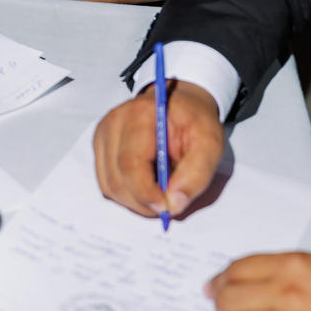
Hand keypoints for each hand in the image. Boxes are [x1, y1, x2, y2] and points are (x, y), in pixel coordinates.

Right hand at [93, 82, 224, 217]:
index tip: (167, 207)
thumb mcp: (210, 143)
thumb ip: (196, 174)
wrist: (180, 102)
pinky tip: (145, 186)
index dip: (146, 193)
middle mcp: (114, 121)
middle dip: (142, 202)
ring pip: (109, 185)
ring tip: (158, 195)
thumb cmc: (194, 121)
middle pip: (117, 178)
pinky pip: (106, 182)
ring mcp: (103, 133)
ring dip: (134, 201)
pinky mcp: (100, 144)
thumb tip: (174, 204)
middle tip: (167, 206)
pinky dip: (125, 193)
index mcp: (140, 114)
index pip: (131, 163)